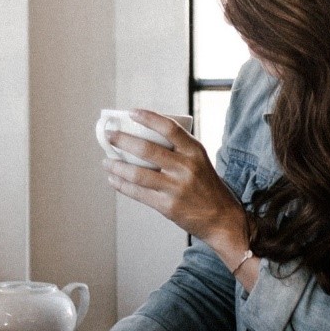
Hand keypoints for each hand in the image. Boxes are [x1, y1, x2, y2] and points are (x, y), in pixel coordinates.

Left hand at [103, 109, 248, 254]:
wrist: (222, 218)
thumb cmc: (206, 186)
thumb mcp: (200, 161)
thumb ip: (178, 149)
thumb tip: (142, 136)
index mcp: (195, 151)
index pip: (169, 128)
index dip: (148, 118)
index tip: (131, 112)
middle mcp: (186, 167)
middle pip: (147, 149)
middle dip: (123, 140)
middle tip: (109, 135)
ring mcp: (176, 187)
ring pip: (138, 173)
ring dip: (117, 166)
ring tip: (106, 161)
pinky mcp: (168, 206)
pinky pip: (138, 193)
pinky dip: (122, 185)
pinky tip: (113, 179)